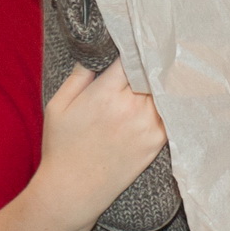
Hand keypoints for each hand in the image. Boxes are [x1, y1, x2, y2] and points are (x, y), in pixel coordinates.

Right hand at [31, 60, 167, 229]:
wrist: (74, 190)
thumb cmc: (62, 147)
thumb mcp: (58, 106)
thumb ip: (79, 76)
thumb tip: (98, 53)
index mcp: (106, 95)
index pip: (131, 58)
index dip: (135, 48)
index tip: (136, 40)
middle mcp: (131, 108)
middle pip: (151, 72)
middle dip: (150, 62)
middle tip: (155, 51)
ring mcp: (148, 126)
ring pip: (164, 92)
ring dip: (162, 82)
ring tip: (163, 72)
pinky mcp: (157, 142)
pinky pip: (170, 114)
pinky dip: (170, 103)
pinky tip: (171, 95)